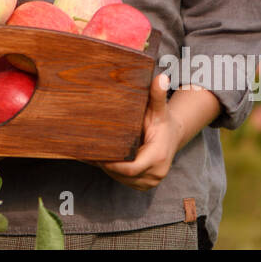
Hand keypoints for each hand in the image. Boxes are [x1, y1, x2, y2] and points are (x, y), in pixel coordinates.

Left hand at [85, 74, 183, 190]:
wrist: (174, 135)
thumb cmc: (163, 121)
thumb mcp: (159, 109)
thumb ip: (157, 95)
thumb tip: (161, 77)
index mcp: (158, 157)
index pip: (131, 168)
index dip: (112, 163)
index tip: (97, 153)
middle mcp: (156, 173)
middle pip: (123, 175)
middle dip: (106, 164)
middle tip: (87, 150)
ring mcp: (150, 182)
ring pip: (121, 179)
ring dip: (107, 168)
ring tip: (89, 153)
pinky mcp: (144, 184)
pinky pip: (123, 181)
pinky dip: (111, 171)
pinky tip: (97, 160)